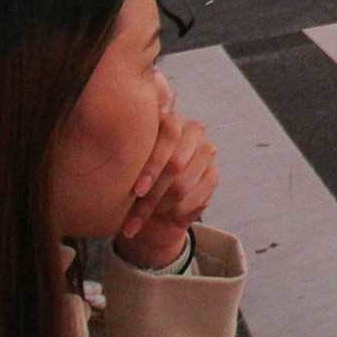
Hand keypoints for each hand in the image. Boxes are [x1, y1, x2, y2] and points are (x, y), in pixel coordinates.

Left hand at [112, 108, 217, 269]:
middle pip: (176, 163)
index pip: (169, 135)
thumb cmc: (132, 175)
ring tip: (140, 218)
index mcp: (170, 118)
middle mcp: (192, 130)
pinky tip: (162, 216)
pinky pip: (194, 199)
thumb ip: (128, 147)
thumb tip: (124, 146)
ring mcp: (205, 152)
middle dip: (151, 194)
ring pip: (182, 185)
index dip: (152, 165)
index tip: (137, 190)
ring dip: (159, 206)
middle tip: (131, 215)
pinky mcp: (212, 175)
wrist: (149, 202)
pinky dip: (174, 213)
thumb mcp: (126, 161)